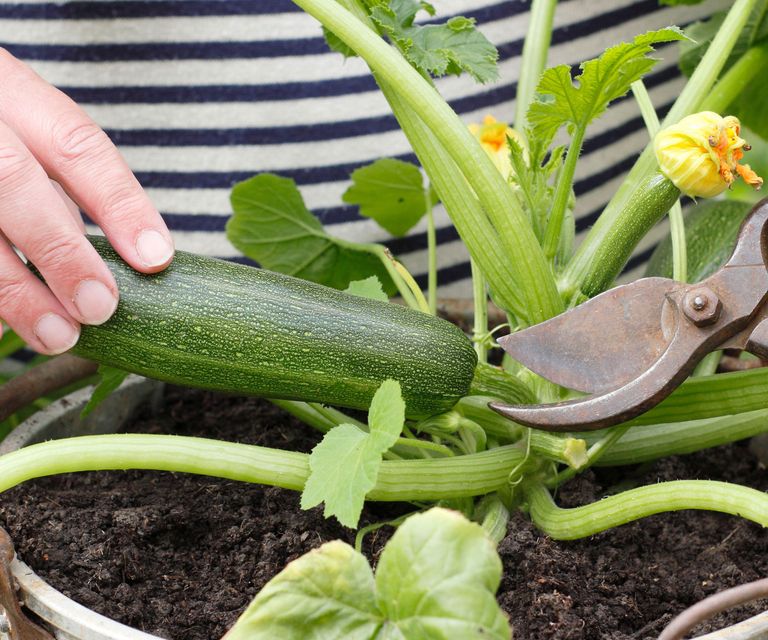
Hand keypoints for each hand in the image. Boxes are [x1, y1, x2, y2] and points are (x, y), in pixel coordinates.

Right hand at [0, 49, 173, 354]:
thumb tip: (115, 261)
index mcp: (8, 88)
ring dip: (15, 292)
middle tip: (100, 308)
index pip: (75, 143)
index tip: (156, 257)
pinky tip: (0, 331)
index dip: (119, 203)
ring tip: (59, 335)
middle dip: (61, 252)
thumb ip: (59, 185)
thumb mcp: (24, 132)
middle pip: (14, 181)